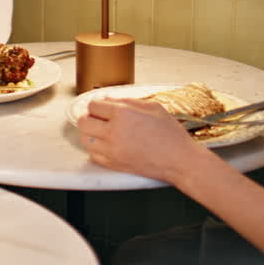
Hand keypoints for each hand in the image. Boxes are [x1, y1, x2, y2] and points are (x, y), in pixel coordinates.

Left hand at [76, 98, 208, 182]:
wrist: (180, 161)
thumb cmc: (170, 135)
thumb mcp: (153, 107)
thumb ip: (127, 101)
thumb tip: (108, 100)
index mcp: (123, 114)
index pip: (93, 105)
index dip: (98, 105)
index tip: (102, 108)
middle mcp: (114, 132)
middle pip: (83, 121)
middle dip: (90, 117)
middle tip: (99, 118)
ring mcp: (112, 150)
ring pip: (85, 139)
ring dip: (91, 133)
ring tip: (103, 132)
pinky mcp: (113, 164)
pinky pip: (92, 154)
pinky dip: (96, 148)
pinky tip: (107, 144)